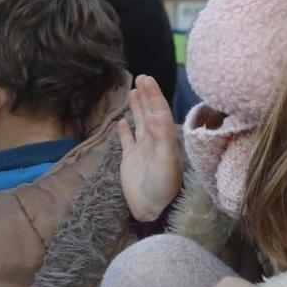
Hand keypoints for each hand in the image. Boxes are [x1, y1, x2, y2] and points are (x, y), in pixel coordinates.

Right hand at [119, 75, 181, 222]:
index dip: (154, 95)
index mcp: (165, 139)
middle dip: (147, 95)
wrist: (153, 210)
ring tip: (133, 91)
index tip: (147, 79)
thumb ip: (161, 136)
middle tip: (142, 77)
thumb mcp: (166, 160)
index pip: (159, 111)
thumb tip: (152, 114)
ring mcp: (142, 150)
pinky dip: (124, 130)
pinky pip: (126, 141)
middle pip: (150, 113)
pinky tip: (121, 121)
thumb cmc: (164, 186)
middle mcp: (154, 141)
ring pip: (139, 123)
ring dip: (137, 108)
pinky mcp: (130, 160)